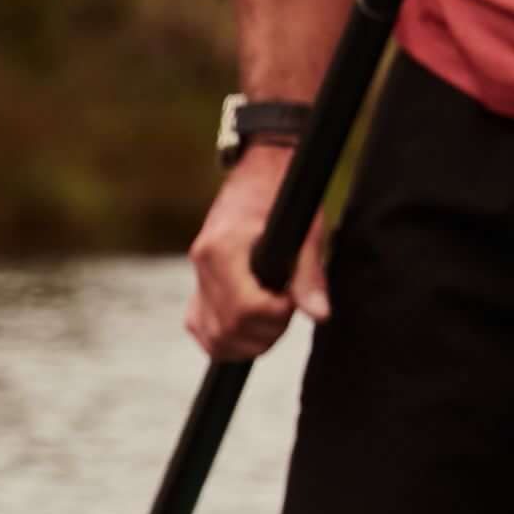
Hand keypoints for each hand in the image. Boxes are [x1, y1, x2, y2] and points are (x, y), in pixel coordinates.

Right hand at [187, 148, 330, 359]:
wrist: (258, 173)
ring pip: (214, 337)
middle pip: (229, 329)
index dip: (277, 313)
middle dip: (266, 330)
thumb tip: (318, 314)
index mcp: (223, 249)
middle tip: (288, 308)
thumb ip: (308, 276)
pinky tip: (250, 328)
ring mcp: (195, 278)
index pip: (246, 308)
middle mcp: (201, 265)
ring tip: (273, 319)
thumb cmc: (284, 195)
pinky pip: (203, 330)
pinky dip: (227, 339)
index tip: (293, 298)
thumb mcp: (305, 232)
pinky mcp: (196, 287)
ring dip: (248, 340)